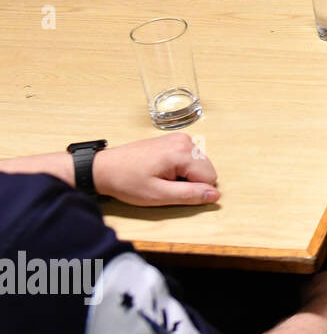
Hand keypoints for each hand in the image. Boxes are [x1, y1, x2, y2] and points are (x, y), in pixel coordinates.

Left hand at [93, 134, 219, 206]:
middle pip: (206, 170)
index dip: (193, 190)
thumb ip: (190, 195)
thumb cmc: (127, 181)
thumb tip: (215, 195)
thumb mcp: (158, 195)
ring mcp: (179, 138)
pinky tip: (161, 170)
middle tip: (164, 184)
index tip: (170, 189)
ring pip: (199, 165)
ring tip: (161, 177)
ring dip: (185, 175)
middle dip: (190, 181)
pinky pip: (190, 159)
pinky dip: (180, 168)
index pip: (209, 178)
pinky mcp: (173, 140)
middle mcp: (185, 141)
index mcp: (183, 152)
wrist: (104, 168)